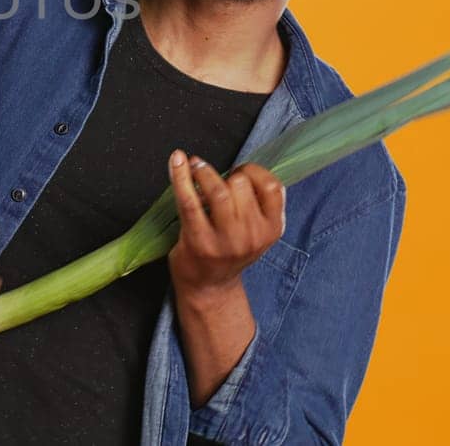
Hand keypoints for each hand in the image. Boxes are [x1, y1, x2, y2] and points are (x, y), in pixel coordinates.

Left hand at [166, 150, 285, 297]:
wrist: (209, 288)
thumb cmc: (229, 251)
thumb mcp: (255, 231)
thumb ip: (257, 204)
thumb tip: (237, 167)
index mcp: (272, 229)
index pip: (272, 186)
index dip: (254, 171)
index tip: (240, 171)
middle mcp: (252, 236)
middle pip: (241, 185)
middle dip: (225, 173)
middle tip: (212, 177)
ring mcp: (226, 240)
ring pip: (217, 190)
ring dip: (202, 171)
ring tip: (194, 168)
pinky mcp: (199, 240)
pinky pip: (189, 200)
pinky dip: (180, 176)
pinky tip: (177, 160)